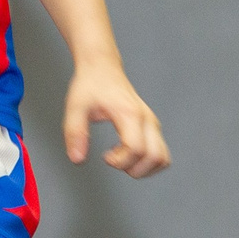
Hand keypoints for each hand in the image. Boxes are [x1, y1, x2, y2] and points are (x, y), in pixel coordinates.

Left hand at [63, 58, 168, 178]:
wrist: (103, 68)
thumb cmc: (90, 86)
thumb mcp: (75, 108)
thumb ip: (75, 133)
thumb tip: (77, 160)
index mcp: (130, 114)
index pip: (136, 149)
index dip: (120, 161)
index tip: (105, 156)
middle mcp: (147, 119)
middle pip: (155, 157)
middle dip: (133, 169)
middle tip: (113, 159)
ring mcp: (152, 123)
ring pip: (163, 158)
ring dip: (143, 169)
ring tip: (122, 159)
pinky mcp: (152, 127)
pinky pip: (161, 154)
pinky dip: (148, 162)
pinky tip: (127, 154)